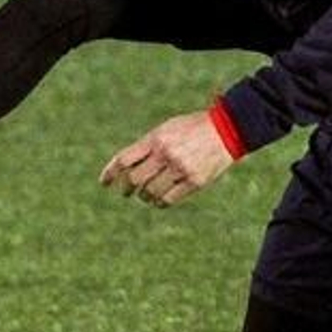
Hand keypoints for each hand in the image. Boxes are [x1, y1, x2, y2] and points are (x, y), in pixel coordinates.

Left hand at [100, 110, 233, 206]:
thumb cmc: (193, 128)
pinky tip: (159, 200)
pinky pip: (169, 199)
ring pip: (150, 192)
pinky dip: (160, 203)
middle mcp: (166, 154)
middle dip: (127, 188)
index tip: (104, 183)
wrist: (227, 129)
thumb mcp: (167, 130)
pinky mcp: (195, 181)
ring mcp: (181, 169)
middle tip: (127, 191)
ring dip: (144, 197)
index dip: (111, 173)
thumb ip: (147, 146)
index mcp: (156, 138)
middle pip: (135, 179)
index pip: (124, 159)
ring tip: (145, 196)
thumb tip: (126, 169)